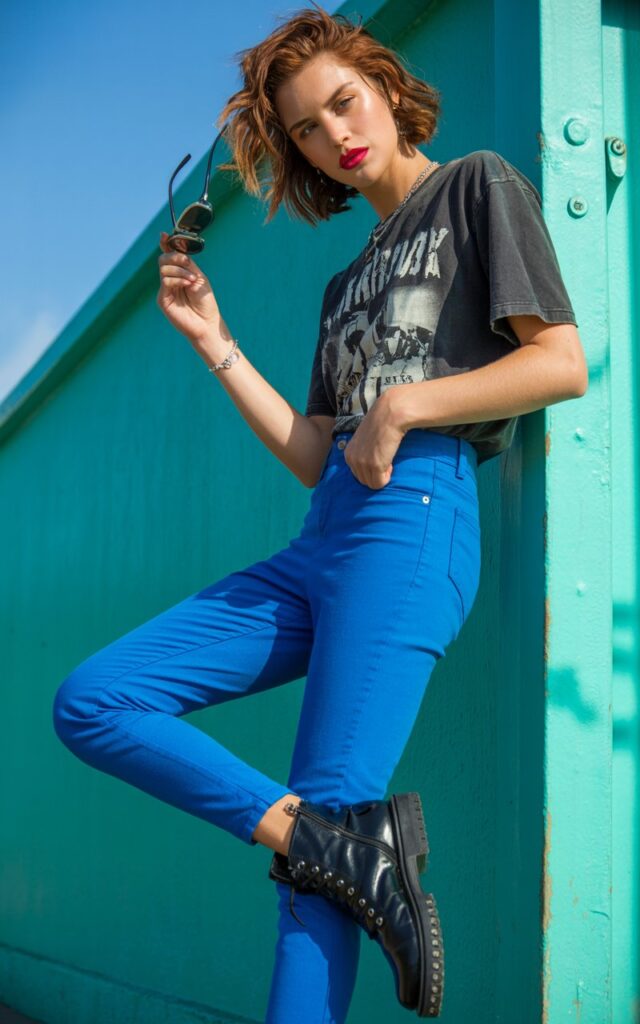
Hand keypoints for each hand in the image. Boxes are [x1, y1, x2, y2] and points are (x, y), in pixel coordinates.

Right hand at [156, 231, 226, 352]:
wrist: (207, 323)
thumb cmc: (205, 302)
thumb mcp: (199, 277)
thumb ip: (187, 265)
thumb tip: (177, 251)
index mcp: (180, 274)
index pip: (169, 256)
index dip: (166, 245)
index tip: (164, 235)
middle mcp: (170, 281)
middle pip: (163, 259)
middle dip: (175, 257)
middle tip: (187, 263)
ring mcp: (165, 290)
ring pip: (164, 268)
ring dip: (180, 270)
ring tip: (191, 281)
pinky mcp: (163, 299)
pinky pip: (165, 281)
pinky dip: (177, 279)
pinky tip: (187, 284)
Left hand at [342, 391, 407, 488]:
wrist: (390, 414)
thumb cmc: (381, 423)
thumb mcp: (365, 438)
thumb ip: (363, 451)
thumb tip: (369, 462)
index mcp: (348, 453)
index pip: (357, 474)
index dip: (370, 470)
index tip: (379, 458)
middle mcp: (352, 459)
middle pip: (364, 481)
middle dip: (376, 475)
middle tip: (385, 461)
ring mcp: (362, 463)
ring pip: (372, 484)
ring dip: (382, 476)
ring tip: (388, 461)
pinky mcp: (374, 465)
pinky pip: (380, 483)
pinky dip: (387, 477)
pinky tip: (390, 463)